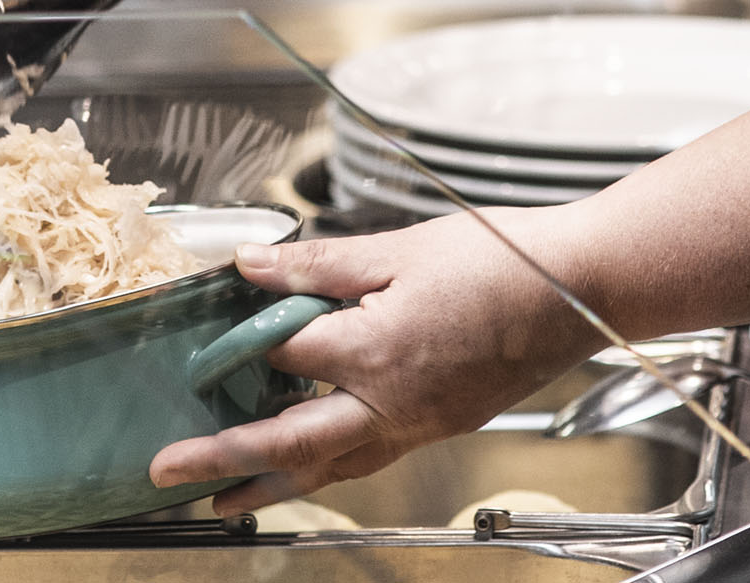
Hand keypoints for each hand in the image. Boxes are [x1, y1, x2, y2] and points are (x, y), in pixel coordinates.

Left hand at [148, 206, 605, 513]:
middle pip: (289, 444)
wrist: (583, 289)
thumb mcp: (400, 249)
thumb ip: (319, 265)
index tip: (198, 339)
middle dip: (221, 459)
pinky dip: (325, 470)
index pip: (278, 357)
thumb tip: (250, 265)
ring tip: (223, 501)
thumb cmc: (503, 261)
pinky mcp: (441, 425)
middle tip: (166, 473)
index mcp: (374, 349)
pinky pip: (369, 459)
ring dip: (270, 484)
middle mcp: (391, 401)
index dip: (235, 345)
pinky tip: (308, 468)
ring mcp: (419, 422)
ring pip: (330, 467)